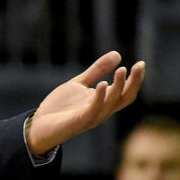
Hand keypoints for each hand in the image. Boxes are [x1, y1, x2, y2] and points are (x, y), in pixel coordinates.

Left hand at [26, 51, 143, 154]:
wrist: (39, 125)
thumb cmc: (60, 107)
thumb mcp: (79, 83)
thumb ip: (97, 71)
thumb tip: (117, 54)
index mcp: (104, 102)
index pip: (126, 92)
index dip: (135, 79)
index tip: (140, 63)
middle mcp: (102, 111)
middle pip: (125, 98)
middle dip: (134, 82)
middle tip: (138, 66)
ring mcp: (91, 117)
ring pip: (112, 103)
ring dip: (118, 87)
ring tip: (121, 70)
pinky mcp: (79, 121)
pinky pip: (93, 110)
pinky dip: (99, 98)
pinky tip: (102, 84)